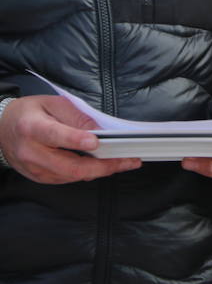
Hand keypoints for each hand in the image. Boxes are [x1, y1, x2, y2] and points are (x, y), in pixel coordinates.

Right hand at [0, 95, 138, 183]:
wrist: (3, 129)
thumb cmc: (31, 114)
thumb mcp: (53, 104)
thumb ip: (77, 117)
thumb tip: (101, 131)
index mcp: (32, 127)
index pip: (54, 135)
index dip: (75, 139)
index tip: (95, 142)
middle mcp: (30, 151)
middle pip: (69, 166)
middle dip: (103, 166)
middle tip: (128, 161)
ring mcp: (34, 168)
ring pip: (72, 176)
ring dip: (100, 171)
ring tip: (123, 162)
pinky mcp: (39, 178)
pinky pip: (68, 179)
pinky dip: (88, 173)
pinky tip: (102, 166)